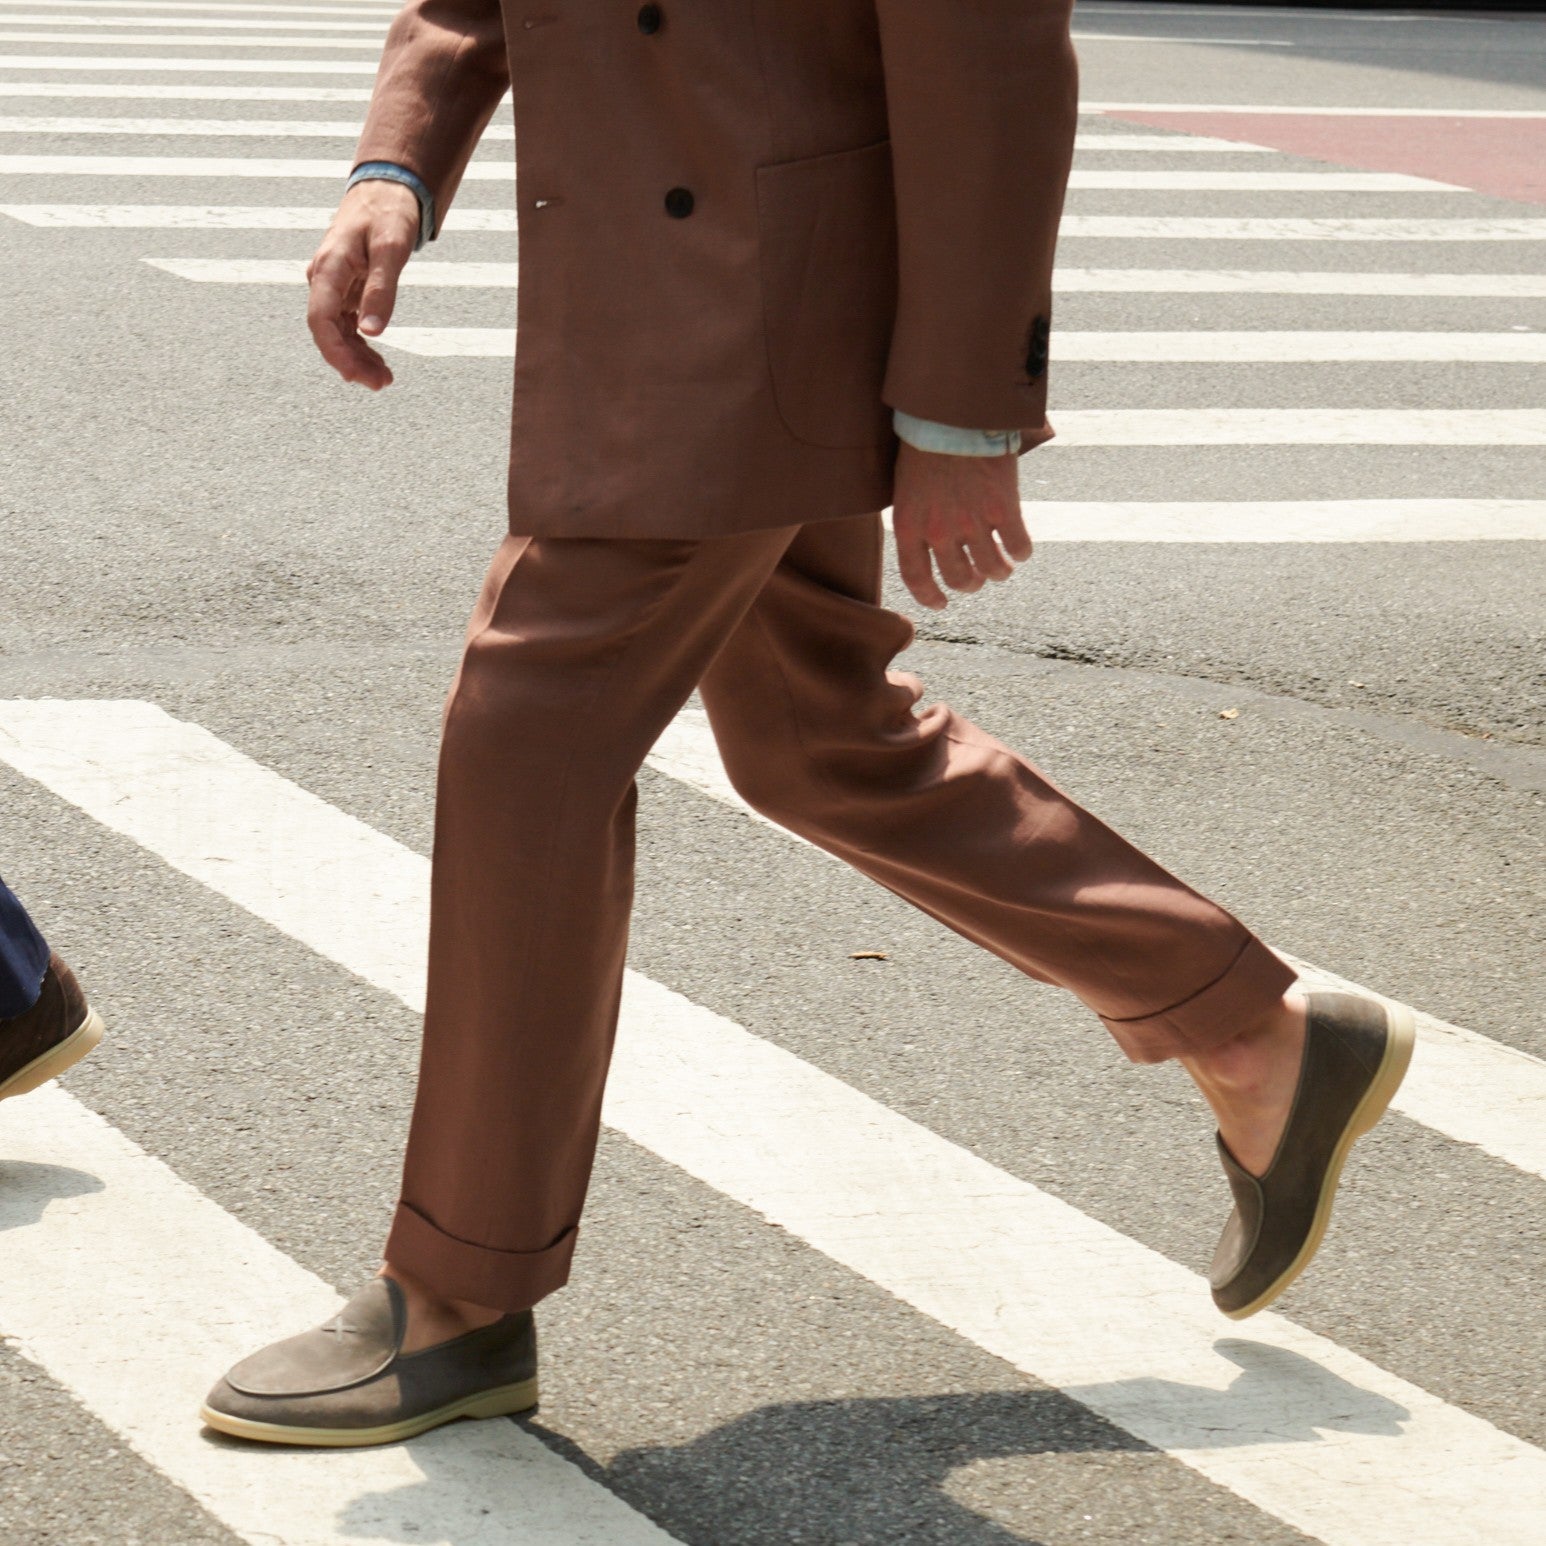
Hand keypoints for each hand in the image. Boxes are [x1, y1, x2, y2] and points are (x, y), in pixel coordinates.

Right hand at [304, 179, 420, 389]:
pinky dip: (360, 344)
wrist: (386, 189)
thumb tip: (372, 332)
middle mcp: (325, 279)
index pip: (320, 320)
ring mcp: (333, 286)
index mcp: (330, 268)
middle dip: (350, 361)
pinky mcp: (344, 289)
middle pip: (327, 331)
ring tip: (383, 379)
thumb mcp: (392, 248)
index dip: (335, 352)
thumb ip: (382, 289)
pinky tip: (377, 361)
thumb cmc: (388, 212)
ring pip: (337, 331)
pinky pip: (346, 324)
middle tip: (381, 383)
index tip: (355, 376)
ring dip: (356, 357)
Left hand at [891, 439, 1032, 610]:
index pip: (917, 578)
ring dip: (998, 573)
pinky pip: (1018, 546)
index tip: (942, 604)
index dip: (930, 597)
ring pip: (991, 569)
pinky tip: (1020, 550)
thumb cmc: (924, 443)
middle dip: (970, 584)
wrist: (952, 413)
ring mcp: (973, 523)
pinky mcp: (1003, 509)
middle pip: (958, 578)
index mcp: (908, 526)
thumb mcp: (905, 487)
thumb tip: (925, 542)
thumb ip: (914, 518)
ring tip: (1002, 568)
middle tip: (977, 580)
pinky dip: (1021, 552)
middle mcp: (939, 532)